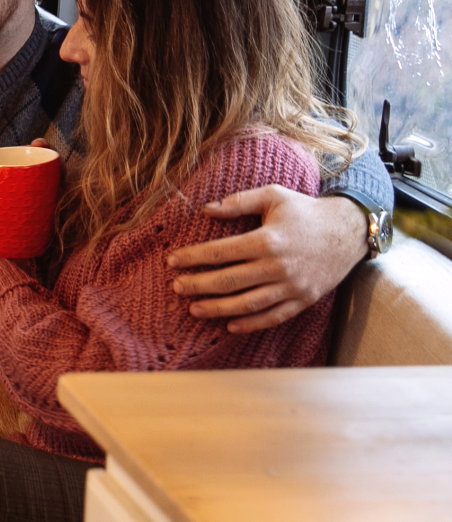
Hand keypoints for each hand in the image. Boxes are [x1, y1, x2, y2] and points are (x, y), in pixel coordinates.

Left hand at [167, 188, 364, 333]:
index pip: (220, 252)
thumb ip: (239, 201)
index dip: (192, 257)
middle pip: (229, 281)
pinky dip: (251, 324)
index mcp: (268, 240)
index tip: (172, 261)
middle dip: (198, 286)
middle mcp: (279, 267)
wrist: (349, 231)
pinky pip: (274, 317)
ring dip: (218, 309)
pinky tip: (230, 325)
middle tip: (176, 287)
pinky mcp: (304, 300)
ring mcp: (293, 287)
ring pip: (248, 304)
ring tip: (194, 309)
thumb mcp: (274, 195)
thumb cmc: (305, 211)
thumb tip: (205, 209)